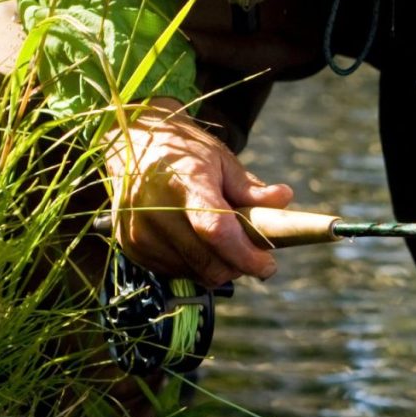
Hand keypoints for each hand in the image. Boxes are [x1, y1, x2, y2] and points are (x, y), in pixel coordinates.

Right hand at [104, 97, 293, 285]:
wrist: (131, 143)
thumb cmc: (185, 152)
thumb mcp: (221, 160)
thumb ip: (251, 187)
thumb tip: (283, 199)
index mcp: (184, 184)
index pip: (217, 231)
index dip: (246, 256)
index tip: (268, 265)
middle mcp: (155, 211)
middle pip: (209, 263)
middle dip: (238, 266)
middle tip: (253, 254)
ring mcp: (140, 232)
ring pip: (196, 273)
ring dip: (217, 266)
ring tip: (220, 239)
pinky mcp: (132, 247)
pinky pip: (176, 272)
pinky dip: (194, 264)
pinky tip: (195, 241)